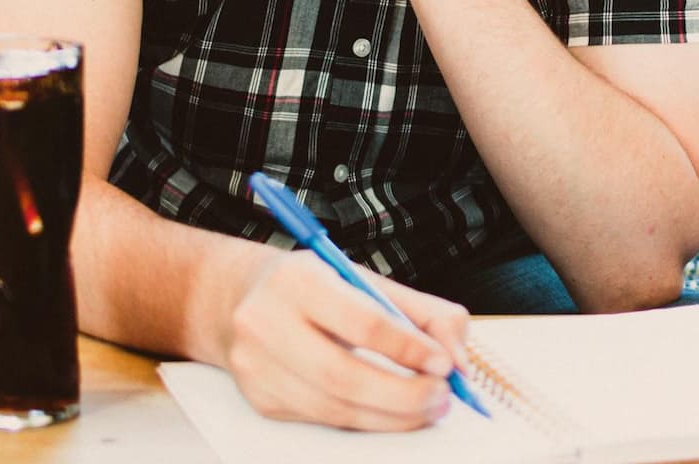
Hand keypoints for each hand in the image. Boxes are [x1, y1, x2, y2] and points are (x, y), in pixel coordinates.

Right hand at [221, 250, 469, 430]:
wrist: (240, 297)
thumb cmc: (313, 286)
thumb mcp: (363, 277)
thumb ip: (421, 311)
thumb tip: (458, 358)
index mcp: (299, 280)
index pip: (361, 322)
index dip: (409, 348)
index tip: (445, 364)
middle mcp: (267, 322)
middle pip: (344, 376)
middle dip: (404, 395)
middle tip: (442, 397)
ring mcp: (257, 366)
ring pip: (334, 408)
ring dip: (391, 417)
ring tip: (426, 408)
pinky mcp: (260, 399)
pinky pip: (323, 420)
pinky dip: (364, 420)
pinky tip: (388, 412)